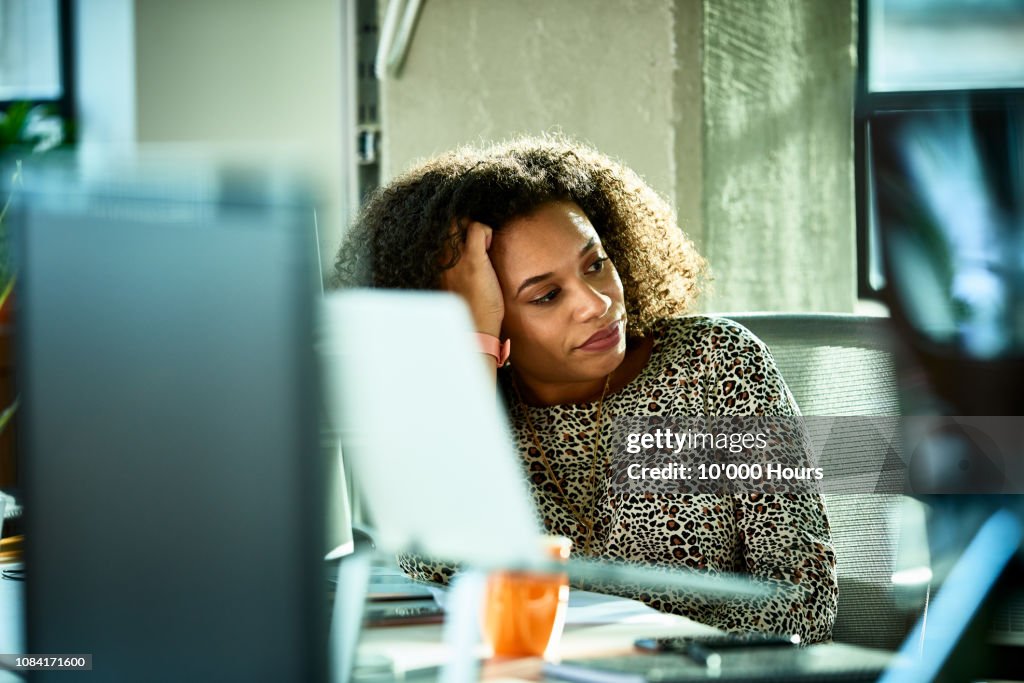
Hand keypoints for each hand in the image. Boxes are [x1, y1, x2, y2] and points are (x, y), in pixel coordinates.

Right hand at [440, 220, 504, 335]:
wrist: (475, 329)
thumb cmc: (470, 310)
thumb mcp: (456, 286)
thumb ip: (456, 267)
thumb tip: (470, 252)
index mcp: (436, 263)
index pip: (441, 231)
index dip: (456, 228)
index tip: (470, 238)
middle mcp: (441, 257)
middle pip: (448, 221)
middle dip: (464, 222)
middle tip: (479, 237)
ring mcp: (455, 257)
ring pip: (460, 220)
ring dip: (474, 226)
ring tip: (484, 246)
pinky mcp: (472, 259)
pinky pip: (476, 228)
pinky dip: (486, 231)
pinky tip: (489, 248)